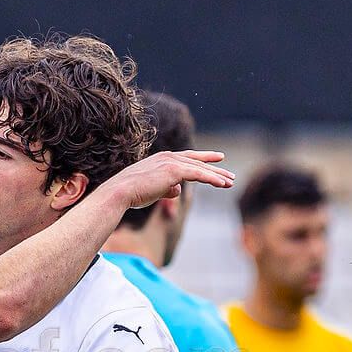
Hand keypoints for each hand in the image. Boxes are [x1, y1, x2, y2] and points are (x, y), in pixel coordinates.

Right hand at [97, 150, 233, 210]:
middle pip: (197, 161)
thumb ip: (167, 188)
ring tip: (230, 182)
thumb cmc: (132, 194)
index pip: (187, 158)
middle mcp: (168, 157)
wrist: (121, 192)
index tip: (217, 159)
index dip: (203, 158)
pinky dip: (212, 179)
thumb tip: (177, 190)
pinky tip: (223, 184)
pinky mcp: (174, 171)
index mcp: (162, 159)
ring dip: (217, 175)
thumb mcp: (153, 190)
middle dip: (215, 168)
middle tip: (229, 174)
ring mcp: (171, 162)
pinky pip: (198, 174)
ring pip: (200, 168)